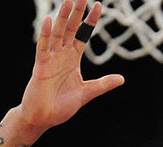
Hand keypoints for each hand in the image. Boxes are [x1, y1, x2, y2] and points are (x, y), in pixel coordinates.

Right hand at [18, 0, 123, 134]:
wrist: (43, 118)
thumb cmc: (61, 106)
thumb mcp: (86, 93)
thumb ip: (102, 85)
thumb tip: (122, 79)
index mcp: (72, 59)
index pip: (83, 35)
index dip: (90, 21)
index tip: (98, 5)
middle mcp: (62, 55)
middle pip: (71, 29)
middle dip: (77, 13)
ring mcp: (50, 59)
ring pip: (58, 34)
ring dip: (63, 18)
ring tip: (68, 1)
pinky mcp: (40, 67)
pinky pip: (43, 48)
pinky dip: (46, 35)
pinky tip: (49, 21)